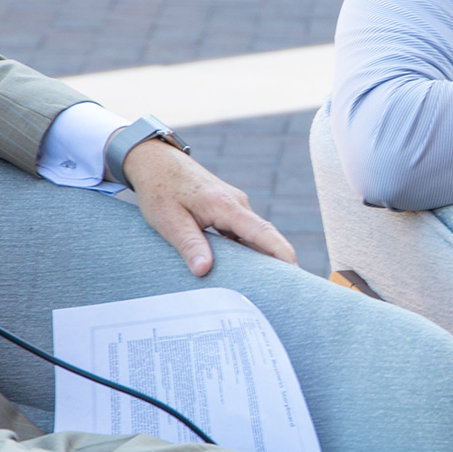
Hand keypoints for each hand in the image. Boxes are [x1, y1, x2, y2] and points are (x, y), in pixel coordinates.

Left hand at [123, 140, 295, 275]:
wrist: (156, 161)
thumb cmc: (160, 189)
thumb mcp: (168, 219)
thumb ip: (189, 243)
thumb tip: (203, 271)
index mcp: (225, 205)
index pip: (262, 231)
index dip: (281, 252)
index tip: (296, 271)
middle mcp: (237, 204)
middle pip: (265, 236)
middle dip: (276, 262)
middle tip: (285, 290)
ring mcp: (234, 206)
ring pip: (254, 235)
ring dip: (261, 258)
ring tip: (267, 286)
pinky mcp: (227, 209)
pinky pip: (244, 233)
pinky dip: (248, 250)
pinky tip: (246, 269)